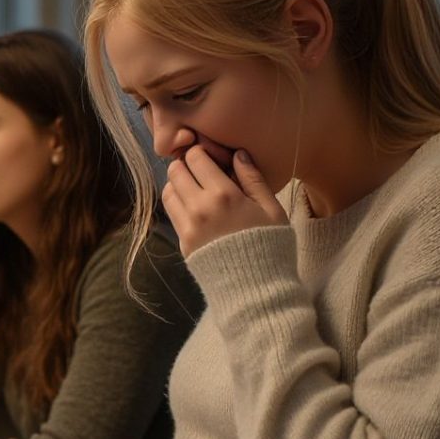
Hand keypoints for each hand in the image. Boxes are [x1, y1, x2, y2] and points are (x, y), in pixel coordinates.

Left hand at [163, 147, 286, 256]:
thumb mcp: (271, 209)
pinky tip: (194, 205)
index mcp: (224, 195)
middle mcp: (200, 207)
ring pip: (168, 189)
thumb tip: (238, 154)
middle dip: (186, 165)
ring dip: (178, 183)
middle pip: (176, 170)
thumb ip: (253, 178)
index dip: (201, 152)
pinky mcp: (182, 240)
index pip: (196, 158)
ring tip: (196, 188)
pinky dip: (177, 201)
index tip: (210, 157)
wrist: (255, 286)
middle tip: (201, 170)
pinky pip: (170, 210)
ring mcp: (187, 225)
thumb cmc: (270, 244)